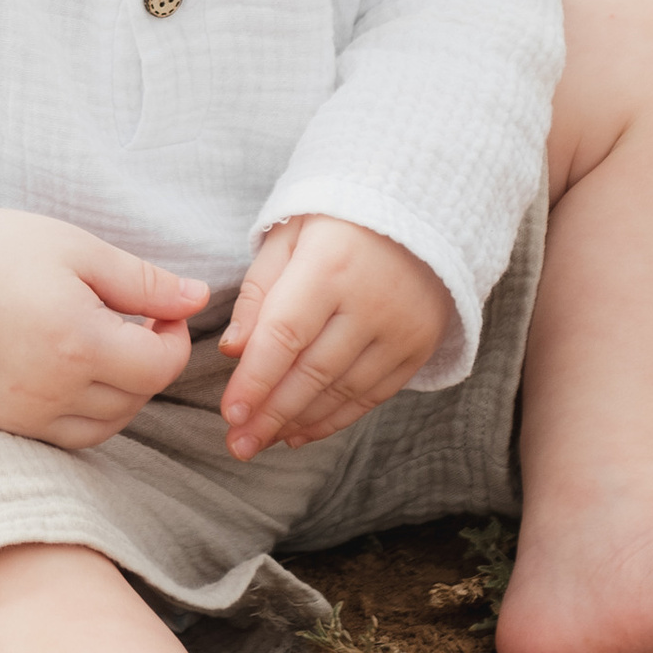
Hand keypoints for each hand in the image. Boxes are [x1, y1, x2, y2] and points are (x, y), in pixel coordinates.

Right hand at [0, 205, 205, 450]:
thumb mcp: (78, 248)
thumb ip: (143, 282)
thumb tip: (198, 299)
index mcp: (77, 340)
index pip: (160, 367)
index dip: (174, 340)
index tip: (162, 313)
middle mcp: (51, 388)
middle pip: (136, 399)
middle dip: (149, 364)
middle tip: (136, 325)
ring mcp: (23, 414)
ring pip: (105, 426)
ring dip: (121, 394)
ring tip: (104, 349)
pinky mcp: (1, 424)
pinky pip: (64, 437)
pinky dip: (85, 414)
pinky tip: (75, 375)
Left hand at [217, 216, 453, 459]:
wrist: (422, 208)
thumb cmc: (338, 219)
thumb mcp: (289, 235)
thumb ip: (259, 292)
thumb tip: (233, 352)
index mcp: (331, 264)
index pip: (285, 335)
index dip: (255, 379)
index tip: (229, 413)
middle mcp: (372, 302)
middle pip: (313, 372)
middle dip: (270, 414)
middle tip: (237, 444)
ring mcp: (402, 328)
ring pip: (343, 390)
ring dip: (298, 422)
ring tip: (261, 441)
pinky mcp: (420, 346)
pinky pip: (373, 395)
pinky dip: (336, 418)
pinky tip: (301, 432)